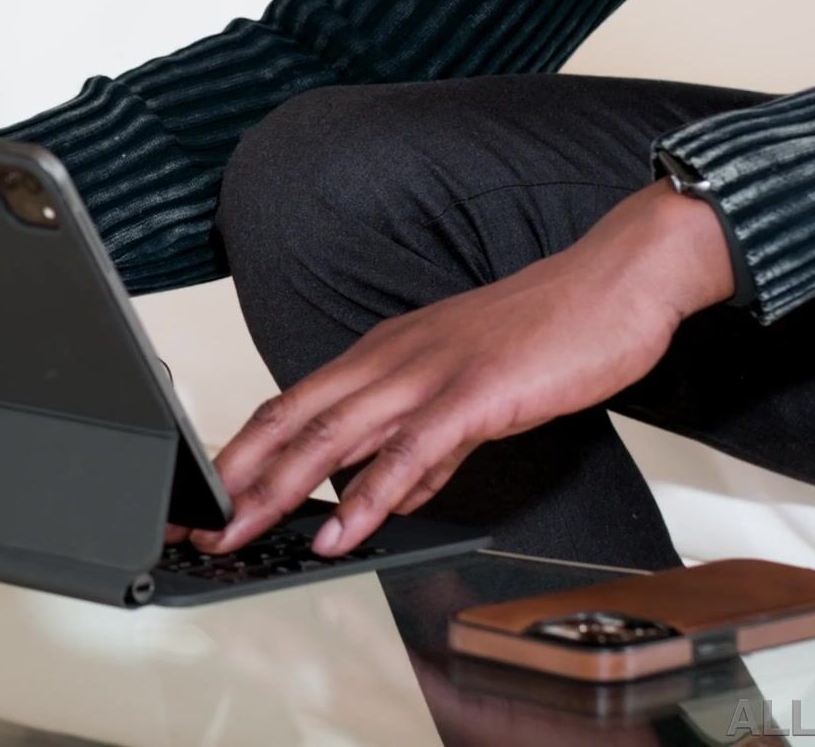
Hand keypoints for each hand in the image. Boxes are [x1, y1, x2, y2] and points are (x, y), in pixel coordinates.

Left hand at [193, 183, 732, 557]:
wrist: (617, 280)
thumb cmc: (548, 332)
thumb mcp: (469, 394)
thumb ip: (426, 449)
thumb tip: (392, 498)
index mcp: (383, 355)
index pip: (291, 405)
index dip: (242, 452)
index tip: (207, 495)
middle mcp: (390, 359)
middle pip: (291, 420)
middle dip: (236, 479)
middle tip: (197, 525)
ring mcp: (428, 374)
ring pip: (332, 436)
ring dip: (278, 491)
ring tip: (240, 534)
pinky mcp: (472, 395)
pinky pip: (408, 454)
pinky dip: (368, 499)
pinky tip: (341, 532)